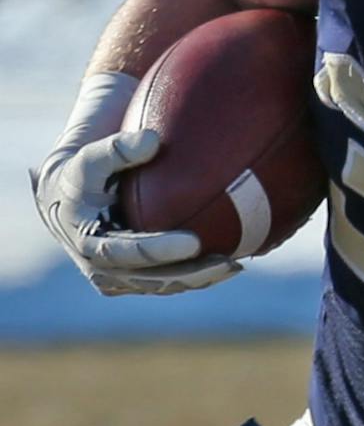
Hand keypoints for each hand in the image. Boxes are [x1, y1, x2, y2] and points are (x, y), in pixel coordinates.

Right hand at [31, 129, 240, 296]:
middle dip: (189, 273)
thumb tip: (152, 140)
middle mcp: (100, 267)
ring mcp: (117, 277)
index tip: (192, 242)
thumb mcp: (89, 158)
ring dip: (199, 279)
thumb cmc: (83, 173)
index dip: (156, 250)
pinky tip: (228, 264)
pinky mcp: (132, 279)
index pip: (122, 251)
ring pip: (163, 285)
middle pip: (150, 278)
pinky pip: (167, 283)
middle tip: (228, 262)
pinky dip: (196, 277)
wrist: (68, 199)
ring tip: (234, 266)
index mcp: (86, 240)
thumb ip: (116, 148)